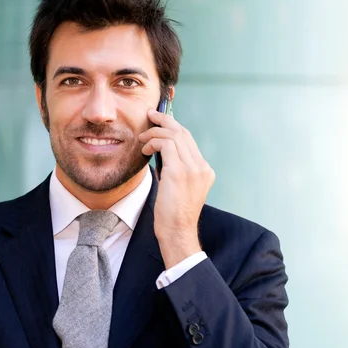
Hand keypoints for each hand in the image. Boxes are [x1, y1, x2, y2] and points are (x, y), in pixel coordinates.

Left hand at [139, 109, 215, 267]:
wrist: (177, 232)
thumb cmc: (173, 214)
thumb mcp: (178, 188)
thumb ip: (175, 169)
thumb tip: (160, 152)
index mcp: (205, 170)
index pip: (189, 140)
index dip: (173, 127)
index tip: (160, 122)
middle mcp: (202, 167)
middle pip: (184, 132)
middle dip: (165, 120)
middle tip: (150, 114)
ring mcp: (193, 169)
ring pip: (174, 135)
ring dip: (155, 132)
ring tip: (142, 138)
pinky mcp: (180, 172)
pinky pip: (166, 144)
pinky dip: (153, 142)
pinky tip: (145, 149)